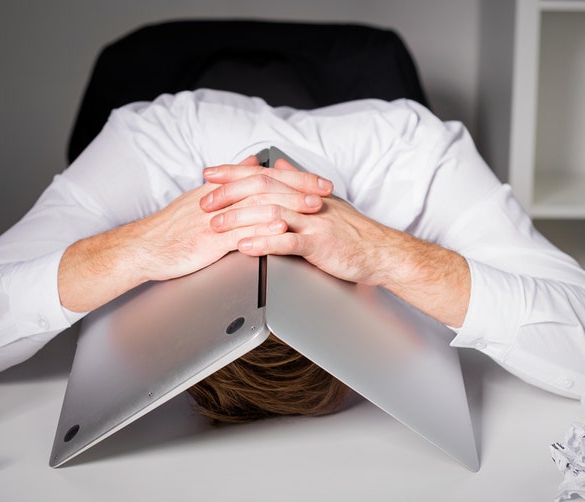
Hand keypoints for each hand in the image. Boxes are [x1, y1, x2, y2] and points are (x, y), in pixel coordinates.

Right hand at [58, 156, 335, 312]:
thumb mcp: (202, 200)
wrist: (142, 248)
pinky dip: (262, 227)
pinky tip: (281, 228)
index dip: (293, 177)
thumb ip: (230, 181)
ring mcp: (215, 219)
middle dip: (300, 187)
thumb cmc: (171, 230)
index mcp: (220, 189)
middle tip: (326, 189)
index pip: (263, 175)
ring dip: (289, 204)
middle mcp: (220, 199)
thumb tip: (253, 161)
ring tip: (313, 208)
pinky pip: (240, 230)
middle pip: (266, 184)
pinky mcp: (208, 240)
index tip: (318, 180)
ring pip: (257, 205)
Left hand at [205, 158, 470, 326]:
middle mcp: (306, 201)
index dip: (233, 172)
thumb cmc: (351, 231)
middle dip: (228, 194)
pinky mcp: (319, 244)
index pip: (263, 174)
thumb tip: (278, 166)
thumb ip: (297, 183)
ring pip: (270, 212)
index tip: (209, 173)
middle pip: (261, 188)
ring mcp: (313, 221)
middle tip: (204, 202)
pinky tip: (245, 247)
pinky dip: (263, 242)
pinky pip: (287, 242)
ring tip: (216, 226)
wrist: (380, 252)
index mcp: (303, 190)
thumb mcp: (323, 201)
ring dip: (239, 218)